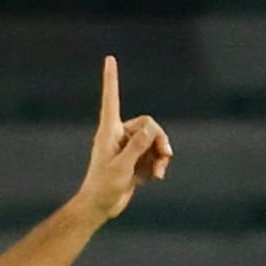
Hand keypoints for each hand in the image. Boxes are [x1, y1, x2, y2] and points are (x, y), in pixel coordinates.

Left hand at [75, 56, 172, 220]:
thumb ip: (137, 147)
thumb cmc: (103, 187)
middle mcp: (118, 135)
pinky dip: (157, 165)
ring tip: (159, 173)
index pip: (111, 99)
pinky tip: (153, 179)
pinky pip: (154, 154)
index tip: (109, 58)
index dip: (111, 79)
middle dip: (160, 140)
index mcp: (109, 132)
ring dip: (161, 156)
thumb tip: (151, 128)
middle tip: (165, 157)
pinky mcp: (135, 159)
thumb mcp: (122, 167)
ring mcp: (127, 147)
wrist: (99, 207)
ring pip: (155, 140)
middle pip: (149, 124)